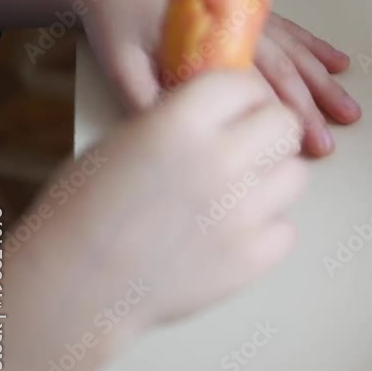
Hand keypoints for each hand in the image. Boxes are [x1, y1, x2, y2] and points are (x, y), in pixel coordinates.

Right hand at [12, 71, 307, 336]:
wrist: (76, 286)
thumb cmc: (87, 209)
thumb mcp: (127, 140)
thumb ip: (183, 121)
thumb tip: (229, 114)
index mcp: (181, 122)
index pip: (245, 84)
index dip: (244, 96)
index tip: (239, 109)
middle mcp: (220, 159)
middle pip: (285, 125)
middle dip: (270, 134)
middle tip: (250, 151)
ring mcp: (243, 211)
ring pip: (296, 176)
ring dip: (272, 182)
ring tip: (237, 197)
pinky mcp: (254, 256)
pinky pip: (286, 229)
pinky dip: (264, 232)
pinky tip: (230, 236)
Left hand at [78, 0, 359, 155]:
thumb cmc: (116, 21)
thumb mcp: (119, 63)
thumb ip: (144, 97)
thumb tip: (177, 133)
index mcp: (206, 37)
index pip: (251, 82)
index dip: (276, 113)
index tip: (294, 144)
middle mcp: (234, 25)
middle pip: (281, 70)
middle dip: (308, 109)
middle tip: (325, 143)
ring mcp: (246, 18)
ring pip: (294, 53)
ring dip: (323, 83)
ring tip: (349, 112)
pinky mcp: (249, 15)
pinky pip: (291, 32)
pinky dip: (317, 48)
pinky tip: (340, 63)